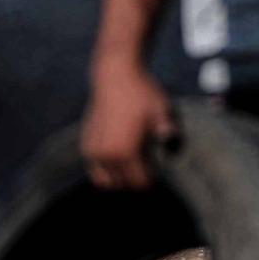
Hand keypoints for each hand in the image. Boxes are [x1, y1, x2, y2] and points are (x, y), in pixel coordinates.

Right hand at [83, 55, 177, 189]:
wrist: (115, 75)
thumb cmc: (142, 93)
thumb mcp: (162, 111)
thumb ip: (168, 131)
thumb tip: (172, 146)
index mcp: (127, 152)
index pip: (140, 183)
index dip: (152, 177)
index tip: (158, 165)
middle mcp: (107, 155)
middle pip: (123, 184)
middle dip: (136, 177)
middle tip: (146, 161)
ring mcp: (94, 151)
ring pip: (107, 181)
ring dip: (119, 177)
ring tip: (131, 162)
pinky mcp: (86, 144)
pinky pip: (95, 169)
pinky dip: (106, 168)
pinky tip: (118, 155)